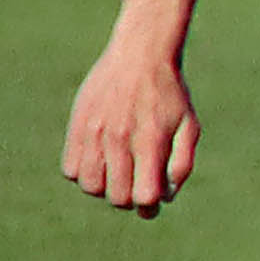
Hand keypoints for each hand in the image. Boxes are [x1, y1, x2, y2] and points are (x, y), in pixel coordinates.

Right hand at [64, 39, 199, 217]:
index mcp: (151, 141)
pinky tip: (99, 161)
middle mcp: (120, 139)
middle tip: (135, 186)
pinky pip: (70, 169)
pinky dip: (82, 173)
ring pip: (90, 186)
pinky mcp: (77, 126)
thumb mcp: (189, 126)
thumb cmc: (169, 94)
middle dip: (128, 200)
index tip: (152, 200)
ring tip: (116, 174)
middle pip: (116, 197)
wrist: (141, 54)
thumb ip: (182, 164)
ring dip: (104, 189)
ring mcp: (95, 132)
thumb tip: (166, 196)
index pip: (144, 196)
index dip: (149, 206)